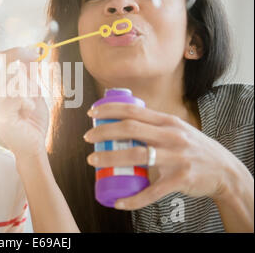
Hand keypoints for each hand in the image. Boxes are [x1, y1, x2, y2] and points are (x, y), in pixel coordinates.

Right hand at [0, 47, 48, 160]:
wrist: (33, 145)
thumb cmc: (31, 119)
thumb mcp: (33, 91)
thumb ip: (30, 74)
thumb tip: (32, 54)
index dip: (15, 52)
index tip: (35, 54)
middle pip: (0, 65)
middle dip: (22, 65)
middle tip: (37, 70)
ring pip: (9, 79)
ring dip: (26, 88)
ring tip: (29, 102)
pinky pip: (14, 96)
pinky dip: (26, 101)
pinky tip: (27, 110)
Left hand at [83, 102, 240, 209]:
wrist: (224, 170)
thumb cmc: (193, 148)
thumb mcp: (176, 129)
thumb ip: (154, 125)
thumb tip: (123, 121)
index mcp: (167, 122)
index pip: (134, 110)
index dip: (110, 110)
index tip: (92, 114)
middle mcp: (171, 136)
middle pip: (131, 129)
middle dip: (104, 132)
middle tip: (87, 139)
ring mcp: (176, 157)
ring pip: (137, 155)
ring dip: (111, 158)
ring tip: (93, 161)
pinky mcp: (180, 179)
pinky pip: (152, 191)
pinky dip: (133, 198)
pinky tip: (119, 201)